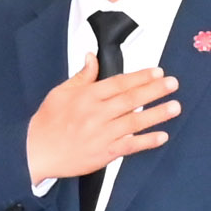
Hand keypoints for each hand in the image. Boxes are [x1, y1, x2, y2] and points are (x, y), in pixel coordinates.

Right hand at [22, 56, 178, 185]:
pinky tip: (162, 136)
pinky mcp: (104, 154)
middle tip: (173, 84)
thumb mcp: (60, 92)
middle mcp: (96, 114)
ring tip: (175, 106)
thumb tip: (92, 57)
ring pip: (134, 122)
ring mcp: (102, 135)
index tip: (158, 72)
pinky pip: (129, 146)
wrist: (36, 152)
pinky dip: (146, 142)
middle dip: (154, 91)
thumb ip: (81, 76)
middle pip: (130, 100)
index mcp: (86, 97)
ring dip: (156, 114)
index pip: (118, 83)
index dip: (140, 77)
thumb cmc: (47, 122)